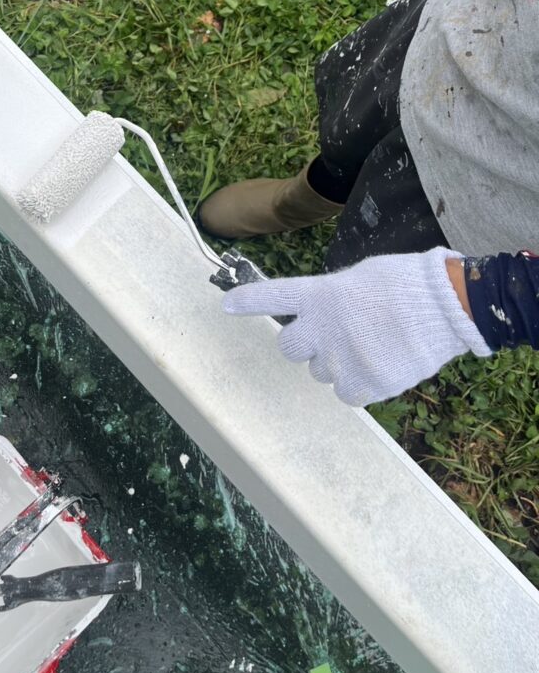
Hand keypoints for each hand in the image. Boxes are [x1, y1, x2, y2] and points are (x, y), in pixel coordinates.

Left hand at [223, 247, 490, 405]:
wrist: (447, 305)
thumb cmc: (407, 283)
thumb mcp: (360, 278)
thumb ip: (332, 299)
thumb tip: (326, 318)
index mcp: (321, 295)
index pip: (274, 297)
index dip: (248, 301)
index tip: (226, 304)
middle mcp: (322, 329)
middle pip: (289, 348)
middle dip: (305, 344)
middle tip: (334, 336)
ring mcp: (342, 359)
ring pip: (321, 373)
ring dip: (337, 363)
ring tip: (372, 345)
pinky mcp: (365, 384)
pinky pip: (349, 394)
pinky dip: (361, 385)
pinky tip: (382, 364)